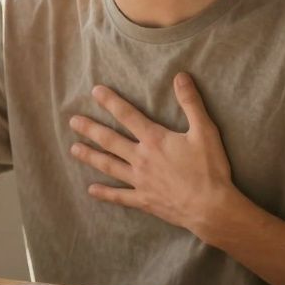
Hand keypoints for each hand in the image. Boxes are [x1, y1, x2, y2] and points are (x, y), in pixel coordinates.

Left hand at [68, 73, 242, 242]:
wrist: (211, 207)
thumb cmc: (209, 168)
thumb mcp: (205, 131)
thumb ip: (191, 102)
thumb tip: (180, 76)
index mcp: (154, 140)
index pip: (127, 115)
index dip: (110, 102)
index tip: (95, 91)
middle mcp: (141, 158)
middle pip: (110, 140)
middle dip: (90, 129)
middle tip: (73, 121)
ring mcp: (140, 181)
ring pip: (109, 165)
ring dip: (90, 156)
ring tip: (73, 149)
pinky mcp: (144, 200)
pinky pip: (120, 196)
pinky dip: (105, 193)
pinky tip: (91, 190)